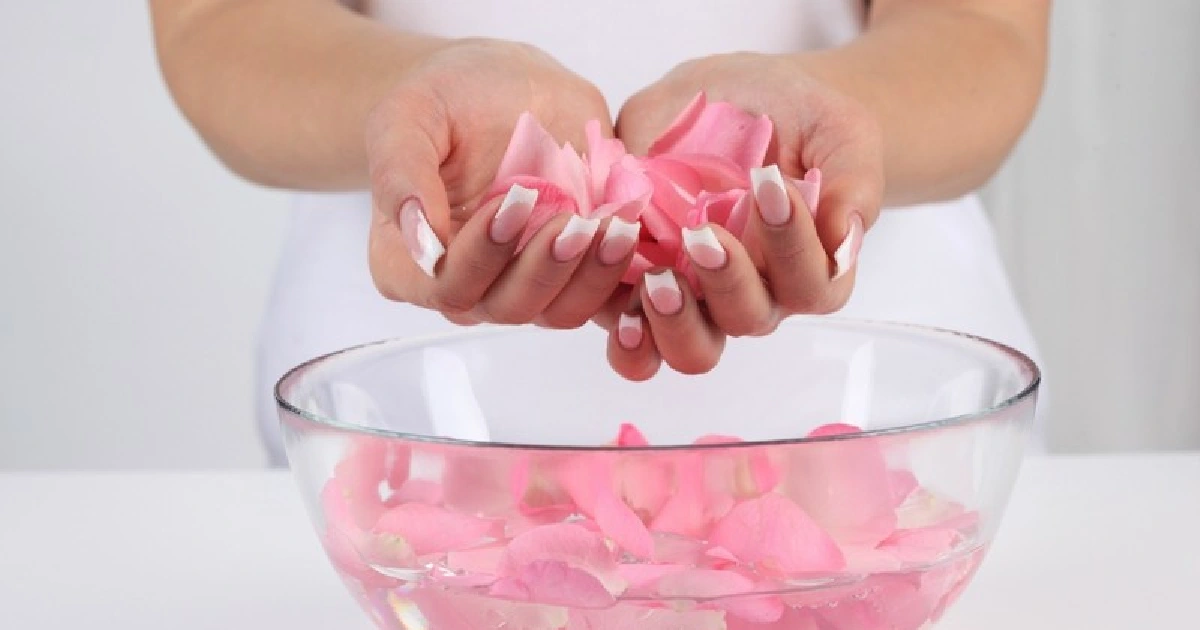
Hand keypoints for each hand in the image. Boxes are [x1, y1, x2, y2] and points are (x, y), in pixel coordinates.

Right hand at [367, 39, 629, 327]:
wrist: (506, 86)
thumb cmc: (447, 99)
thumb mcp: (408, 115)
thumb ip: (400, 171)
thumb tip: (417, 234)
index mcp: (412, 260)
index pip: (446, 285)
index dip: (480, 256)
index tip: (514, 201)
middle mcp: (471, 283)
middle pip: (507, 307)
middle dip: (543, 268)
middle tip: (573, 220)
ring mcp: (526, 282)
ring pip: (559, 310)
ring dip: (590, 275)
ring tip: (614, 226)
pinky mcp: (576, 272)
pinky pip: (602, 298)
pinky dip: (621, 277)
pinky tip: (632, 237)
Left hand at [606, 52, 883, 377]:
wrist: (732, 95)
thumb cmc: (796, 117)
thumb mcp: (838, 129)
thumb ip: (853, 182)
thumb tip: (848, 237)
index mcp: (809, 267)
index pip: (812, 284)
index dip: (793, 244)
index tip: (771, 183)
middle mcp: (754, 293)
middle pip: (746, 320)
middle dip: (728, 283)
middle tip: (703, 236)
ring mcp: (696, 297)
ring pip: (689, 347)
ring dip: (673, 323)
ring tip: (656, 279)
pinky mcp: (640, 286)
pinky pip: (635, 342)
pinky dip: (625, 334)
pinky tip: (619, 306)